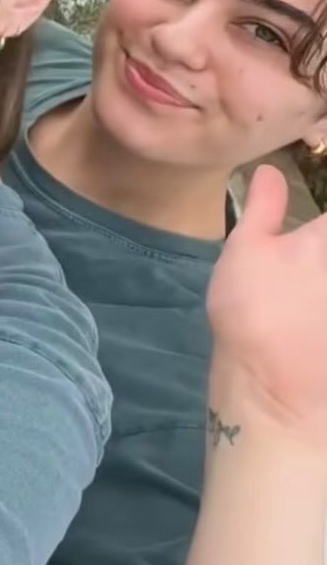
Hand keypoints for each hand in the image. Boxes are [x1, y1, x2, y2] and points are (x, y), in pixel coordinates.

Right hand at [208, 163, 326, 446]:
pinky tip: (314, 312)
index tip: (314, 209)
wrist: (275, 393)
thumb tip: (269, 170)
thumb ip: (264, 207)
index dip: (319, 223)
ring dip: (319, 279)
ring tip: (310, 284)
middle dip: (320, 242)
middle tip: (309, 250)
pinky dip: (323, 302)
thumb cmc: (254, 313)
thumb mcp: (246, 251)